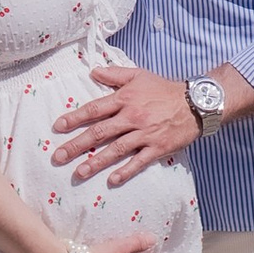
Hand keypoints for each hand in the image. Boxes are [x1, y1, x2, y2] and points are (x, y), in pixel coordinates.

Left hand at [52, 63, 200, 186]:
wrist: (195, 102)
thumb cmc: (164, 89)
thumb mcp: (138, 75)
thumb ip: (114, 74)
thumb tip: (93, 72)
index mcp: (125, 99)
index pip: (95, 109)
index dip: (75, 118)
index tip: (58, 127)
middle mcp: (132, 117)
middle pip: (99, 132)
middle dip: (77, 145)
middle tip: (58, 157)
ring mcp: (145, 133)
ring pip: (116, 149)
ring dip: (96, 162)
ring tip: (79, 172)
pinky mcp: (158, 147)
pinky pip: (139, 161)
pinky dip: (126, 171)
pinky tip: (112, 181)